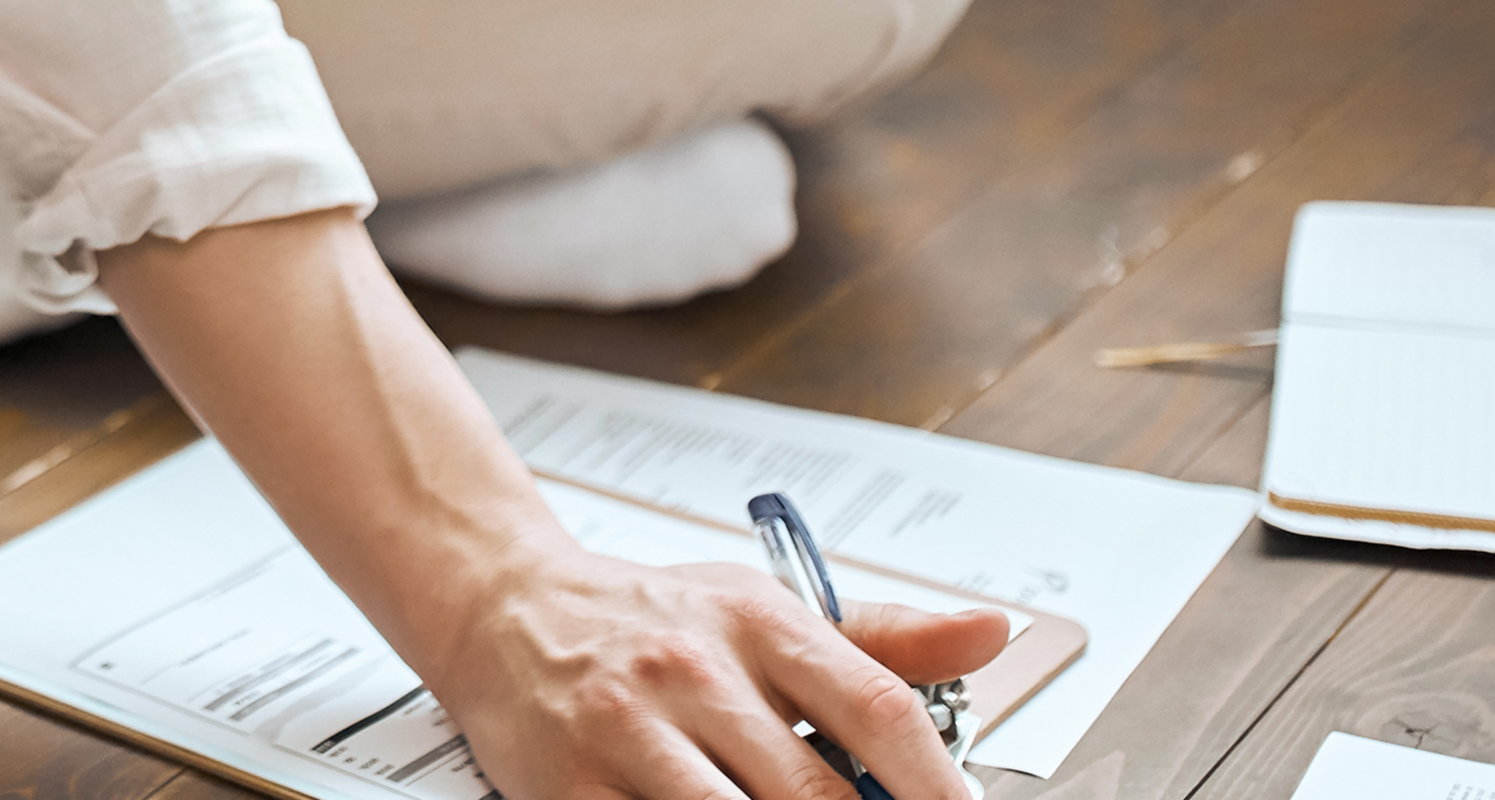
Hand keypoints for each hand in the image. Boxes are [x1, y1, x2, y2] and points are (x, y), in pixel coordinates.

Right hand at [415, 547, 1008, 799]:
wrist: (503, 609)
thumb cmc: (647, 619)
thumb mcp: (764, 607)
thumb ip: (881, 638)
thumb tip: (991, 633)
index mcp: (757, 624)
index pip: (875, 710)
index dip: (936, 784)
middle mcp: (692, 672)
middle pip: (813, 793)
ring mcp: (627, 734)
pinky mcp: (571, 787)